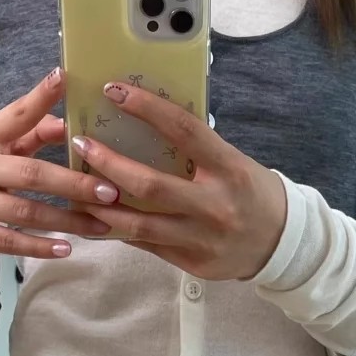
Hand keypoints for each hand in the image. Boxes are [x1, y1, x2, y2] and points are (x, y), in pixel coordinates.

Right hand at [0, 69, 120, 261]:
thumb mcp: (0, 148)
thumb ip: (32, 133)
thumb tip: (66, 124)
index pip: (15, 115)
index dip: (39, 98)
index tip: (63, 78)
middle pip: (30, 174)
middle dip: (74, 184)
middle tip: (110, 192)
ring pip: (24, 212)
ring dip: (67, 220)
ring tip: (100, 224)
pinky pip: (8, 241)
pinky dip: (40, 246)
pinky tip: (66, 248)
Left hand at [70, 82, 287, 280]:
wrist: (281, 244)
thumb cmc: (252, 192)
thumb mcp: (233, 162)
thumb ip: (195, 150)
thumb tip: (145, 125)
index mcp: (228, 168)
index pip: (183, 130)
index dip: (146, 108)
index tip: (114, 91)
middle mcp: (214, 205)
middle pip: (149, 185)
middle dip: (108, 164)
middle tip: (81, 144)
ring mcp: (201, 238)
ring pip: (139, 225)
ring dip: (100, 206)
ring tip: (74, 188)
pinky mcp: (191, 263)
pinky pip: (147, 245)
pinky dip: (119, 230)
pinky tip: (96, 217)